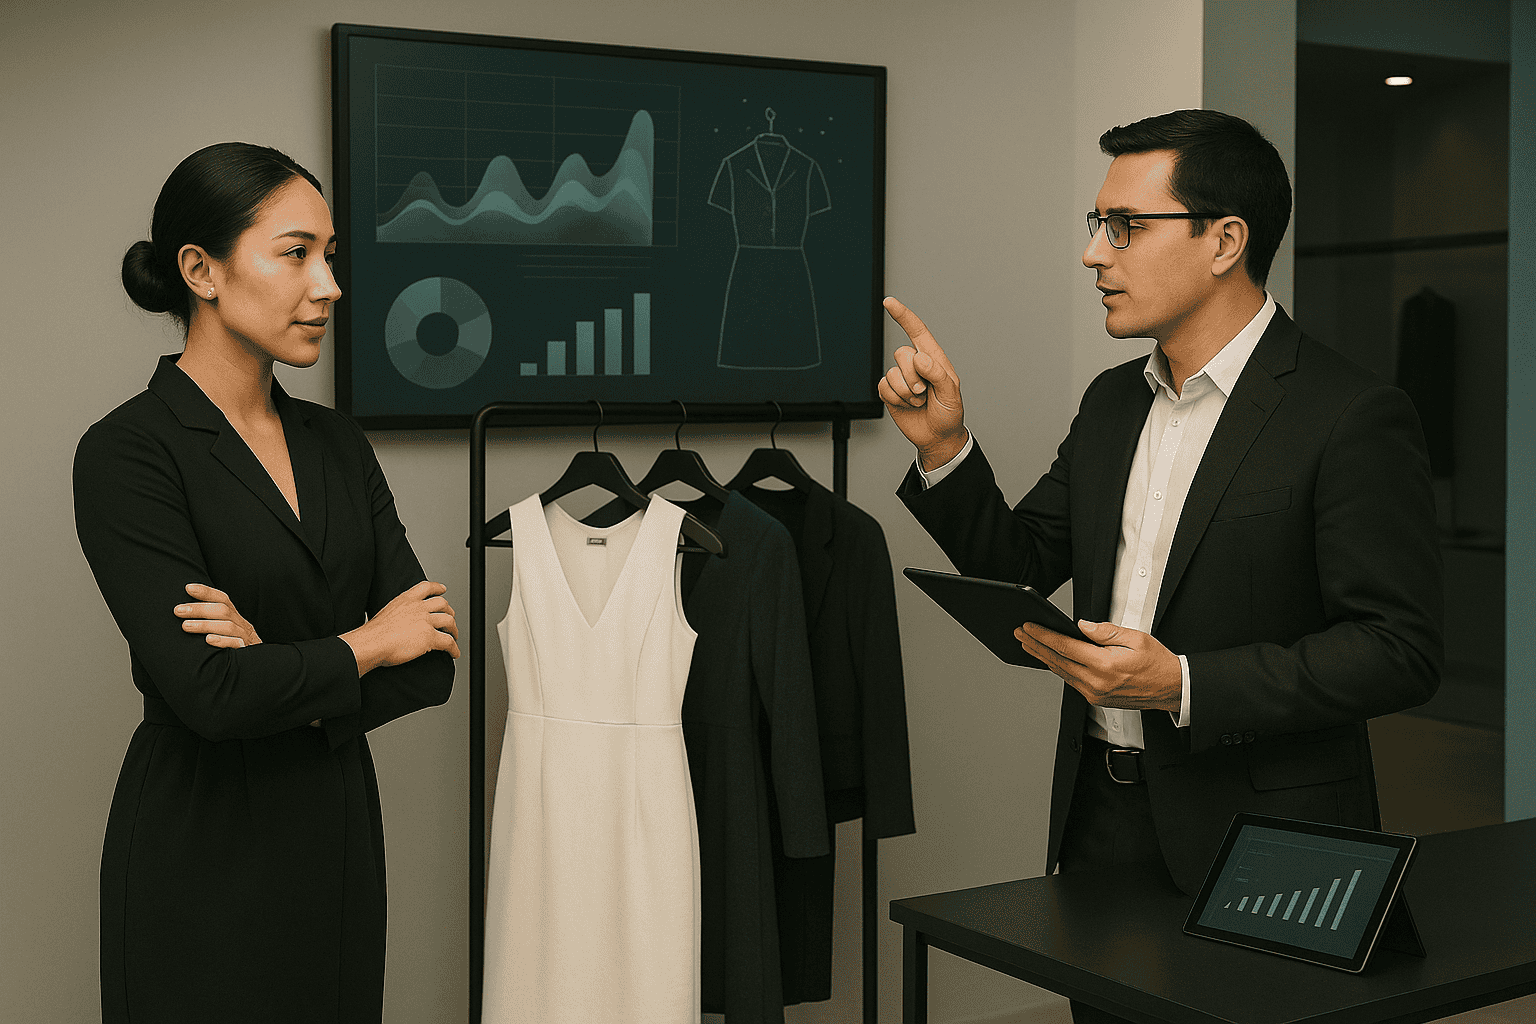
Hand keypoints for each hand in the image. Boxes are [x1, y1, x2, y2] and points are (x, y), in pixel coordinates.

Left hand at [174, 583, 261, 648]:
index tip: (188, 588)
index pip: (223, 599)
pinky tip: (208, 640)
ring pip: (227, 626)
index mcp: (236, 618)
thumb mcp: (227, 632)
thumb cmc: (234, 649)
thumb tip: (184, 612)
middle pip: (223, 611)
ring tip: (185, 626)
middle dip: (199, 609)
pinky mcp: (247, 652)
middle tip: (178, 611)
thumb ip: (213, 622)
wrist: (262, 668)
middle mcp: (242, 625)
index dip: (206, 592)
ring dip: (205, 624)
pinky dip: (223, 641)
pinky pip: (237, 644)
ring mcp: (245, 638)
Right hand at [342, 581, 460, 675]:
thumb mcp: (387, 612)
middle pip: (443, 604)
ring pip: (449, 621)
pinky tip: (454, 653)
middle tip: (450, 620)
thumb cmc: (373, 634)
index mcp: (406, 600)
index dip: (437, 588)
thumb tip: (403, 622)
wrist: (372, 643)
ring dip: (454, 630)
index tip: (443, 589)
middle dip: (449, 612)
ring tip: (454, 636)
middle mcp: (418, 607)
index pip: (426, 587)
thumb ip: (399, 612)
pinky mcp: (430, 637)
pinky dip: (454, 648)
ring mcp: (425, 621)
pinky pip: (448, 642)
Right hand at [878, 297, 967, 470]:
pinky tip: (908, 405)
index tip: (889, 302)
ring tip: (919, 401)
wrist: (937, 436)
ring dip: (906, 392)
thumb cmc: (949, 413)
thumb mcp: (951, 393)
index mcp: (933, 358)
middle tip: (925, 392)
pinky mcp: (890, 392)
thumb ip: (938, 373)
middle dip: (913, 376)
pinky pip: (883, 387)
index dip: (903, 315)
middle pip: (901, 353)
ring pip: (892, 373)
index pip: (917, 331)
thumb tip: (919, 358)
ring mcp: (902, 378)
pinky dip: (896, 399)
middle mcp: (915, 365)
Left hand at [1014, 619, 1181, 713]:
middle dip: (1036, 645)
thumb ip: (1105, 631)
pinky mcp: (1096, 699)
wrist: (1172, 688)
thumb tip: (1082, 626)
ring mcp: (1095, 693)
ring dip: (1043, 656)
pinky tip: (1050, 658)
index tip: (1029, 627)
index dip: (1043, 636)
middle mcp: (1097, 683)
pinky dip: (1058, 668)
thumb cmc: (1157, 663)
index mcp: (1105, 666)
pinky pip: (1071, 681)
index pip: (1065, 647)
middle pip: (1057, 661)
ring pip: (1061, 672)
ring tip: (1029, 643)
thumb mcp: (1135, 638)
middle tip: (1020, 633)